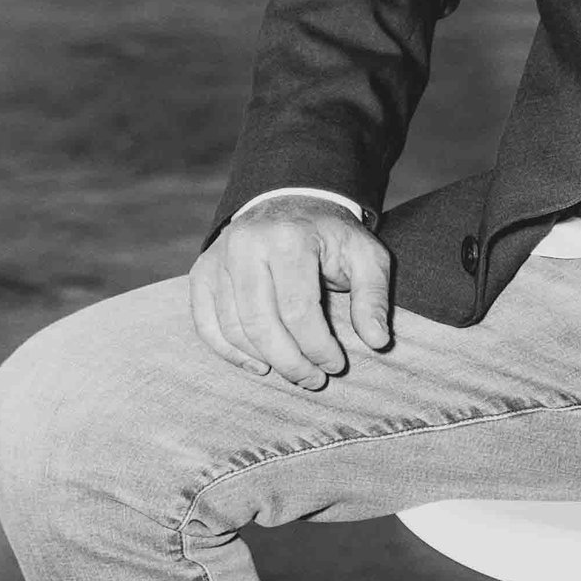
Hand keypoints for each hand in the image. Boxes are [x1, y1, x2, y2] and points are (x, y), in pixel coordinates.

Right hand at [190, 198, 393, 387]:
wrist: (291, 200)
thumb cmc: (331, 236)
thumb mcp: (365, 256)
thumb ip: (374, 297)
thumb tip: (378, 340)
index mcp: (288, 238)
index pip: (298, 311)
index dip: (318, 347)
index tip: (336, 365)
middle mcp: (246, 245)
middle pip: (261, 324)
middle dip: (290, 362)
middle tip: (314, 380)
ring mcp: (219, 257)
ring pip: (233, 327)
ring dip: (263, 359)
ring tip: (293, 372)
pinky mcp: (202, 271)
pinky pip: (205, 322)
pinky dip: (228, 351)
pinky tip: (258, 364)